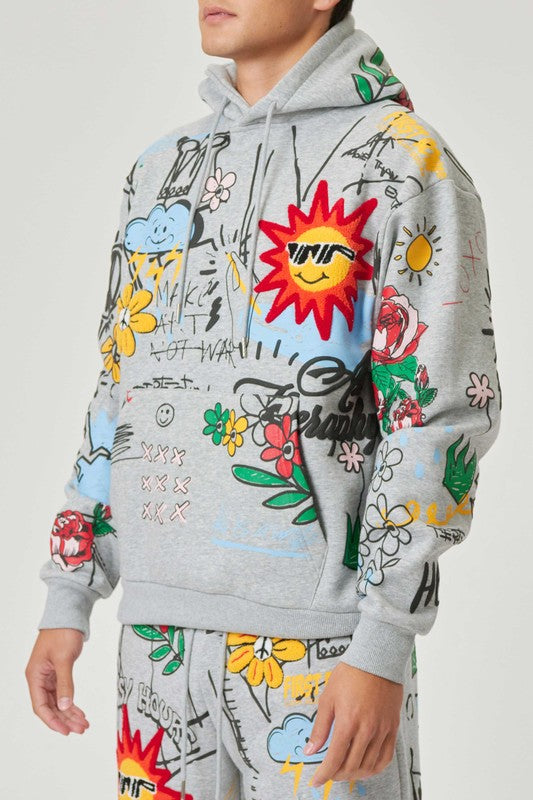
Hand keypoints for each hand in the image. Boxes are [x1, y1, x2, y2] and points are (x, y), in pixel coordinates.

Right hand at [25, 629, 89, 734]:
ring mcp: (48, 676)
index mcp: (35, 676)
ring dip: (69, 713)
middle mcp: (39, 678)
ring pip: (58, 702)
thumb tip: (65, 706)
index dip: (52, 721)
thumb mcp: (64, 659)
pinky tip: (80, 712)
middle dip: (65, 719)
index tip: (65, 731)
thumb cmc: (62, 632)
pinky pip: (63, 693)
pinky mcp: (58, 672)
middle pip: (50, 707)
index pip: (40, 706)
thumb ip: (65, 683)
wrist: (69, 614)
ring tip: (84, 724)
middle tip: (81, 729)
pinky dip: (71, 703)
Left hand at [305, 661, 402, 786]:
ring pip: (369, 765)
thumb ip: (320, 728)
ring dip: (355, 774)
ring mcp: (382, 730)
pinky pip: (386, 757)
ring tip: (345, 771)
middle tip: (329, 773)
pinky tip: (365, 767)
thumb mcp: (328, 698)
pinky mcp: (392, 728)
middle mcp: (366, 730)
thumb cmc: (350, 675)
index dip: (324, 774)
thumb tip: (310, 750)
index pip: (334, 759)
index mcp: (347, 722)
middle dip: (337, 775)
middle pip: (351, 766)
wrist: (376, 660)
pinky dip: (375, 768)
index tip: (317, 781)